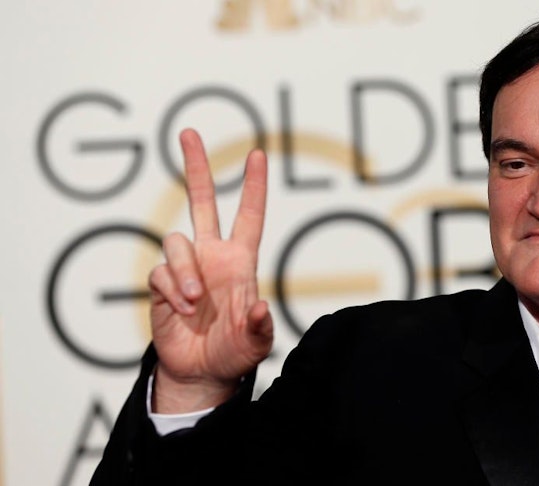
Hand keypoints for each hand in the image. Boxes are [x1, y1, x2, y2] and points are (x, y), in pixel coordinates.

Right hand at [149, 129, 272, 412]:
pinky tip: (184, 309)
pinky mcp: (162, 285)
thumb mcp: (256, 342)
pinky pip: (161, 272)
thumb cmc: (235, 352)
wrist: (203, 372)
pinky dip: (173, 288)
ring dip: (186, 271)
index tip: (259, 154)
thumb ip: (260, 326)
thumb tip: (260, 306)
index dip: (253, 187)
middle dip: (196, 167)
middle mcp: (211, 256)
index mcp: (240, 261)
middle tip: (189, 132)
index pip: (248, 216)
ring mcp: (186, 268)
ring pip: (177, 242)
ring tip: (196, 302)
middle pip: (201, 202)